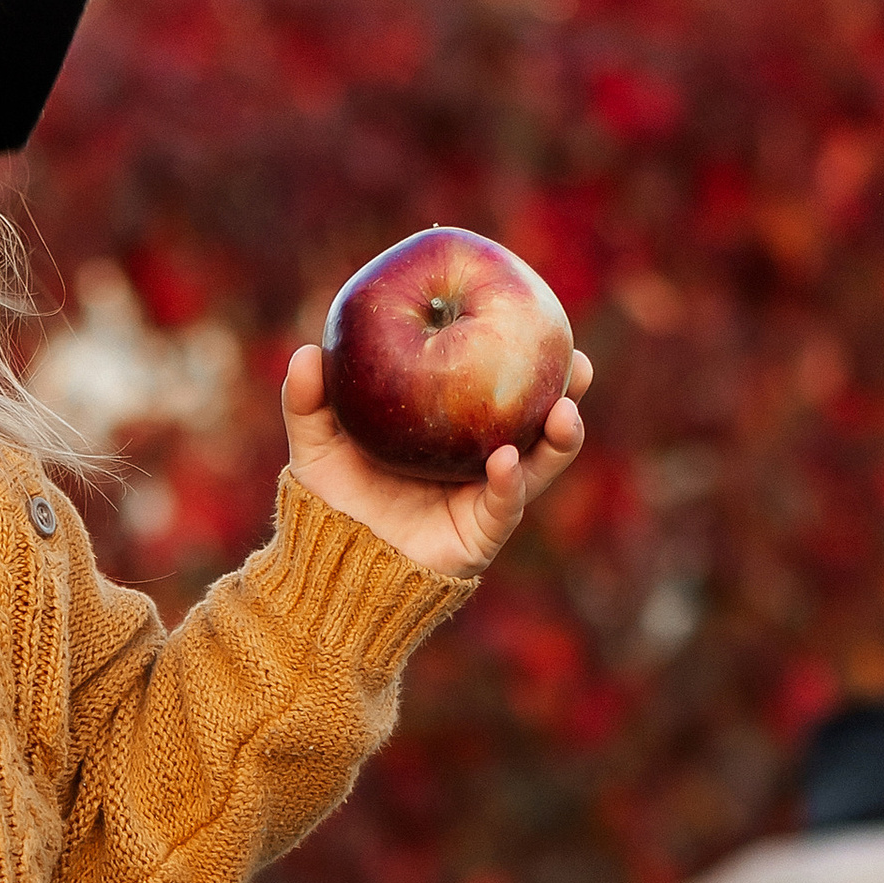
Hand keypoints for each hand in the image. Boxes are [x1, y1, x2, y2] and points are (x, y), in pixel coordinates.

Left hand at [281, 341, 592, 579]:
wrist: (332, 567)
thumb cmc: (331, 500)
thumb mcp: (316, 444)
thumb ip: (308, 401)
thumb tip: (307, 353)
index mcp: (455, 427)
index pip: (499, 384)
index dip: (526, 354)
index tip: (539, 315)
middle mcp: (480, 459)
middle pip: (537, 420)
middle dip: (565, 393)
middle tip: (577, 363)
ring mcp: (486, 498)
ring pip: (538, 464)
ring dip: (560, 438)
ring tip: (564, 411)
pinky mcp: (479, 535)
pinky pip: (503, 506)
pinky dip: (509, 483)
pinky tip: (506, 459)